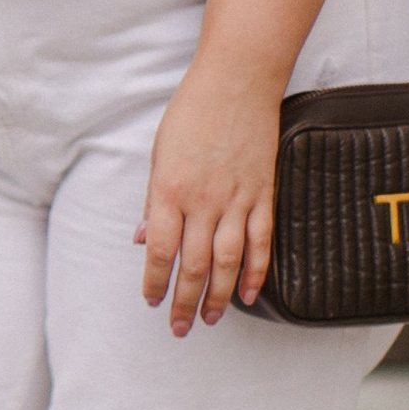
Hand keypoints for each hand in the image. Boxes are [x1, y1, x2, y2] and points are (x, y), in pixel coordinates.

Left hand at [139, 59, 282, 332]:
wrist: (236, 81)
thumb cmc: (191, 113)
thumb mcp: (159, 154)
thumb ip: (153, 201)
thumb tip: (145, 239)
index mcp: (170, 191)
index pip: (160, 251)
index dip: (155, 282)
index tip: (151, 300)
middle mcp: (203, 201)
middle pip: (192, 265)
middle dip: (184, 301)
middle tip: (180, 328)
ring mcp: (237, 199)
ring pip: (227, 261)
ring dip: (217, 295)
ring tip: (209, 319)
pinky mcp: (263, 193)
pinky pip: (260, 241)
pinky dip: (254, 272)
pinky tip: (246, 294)